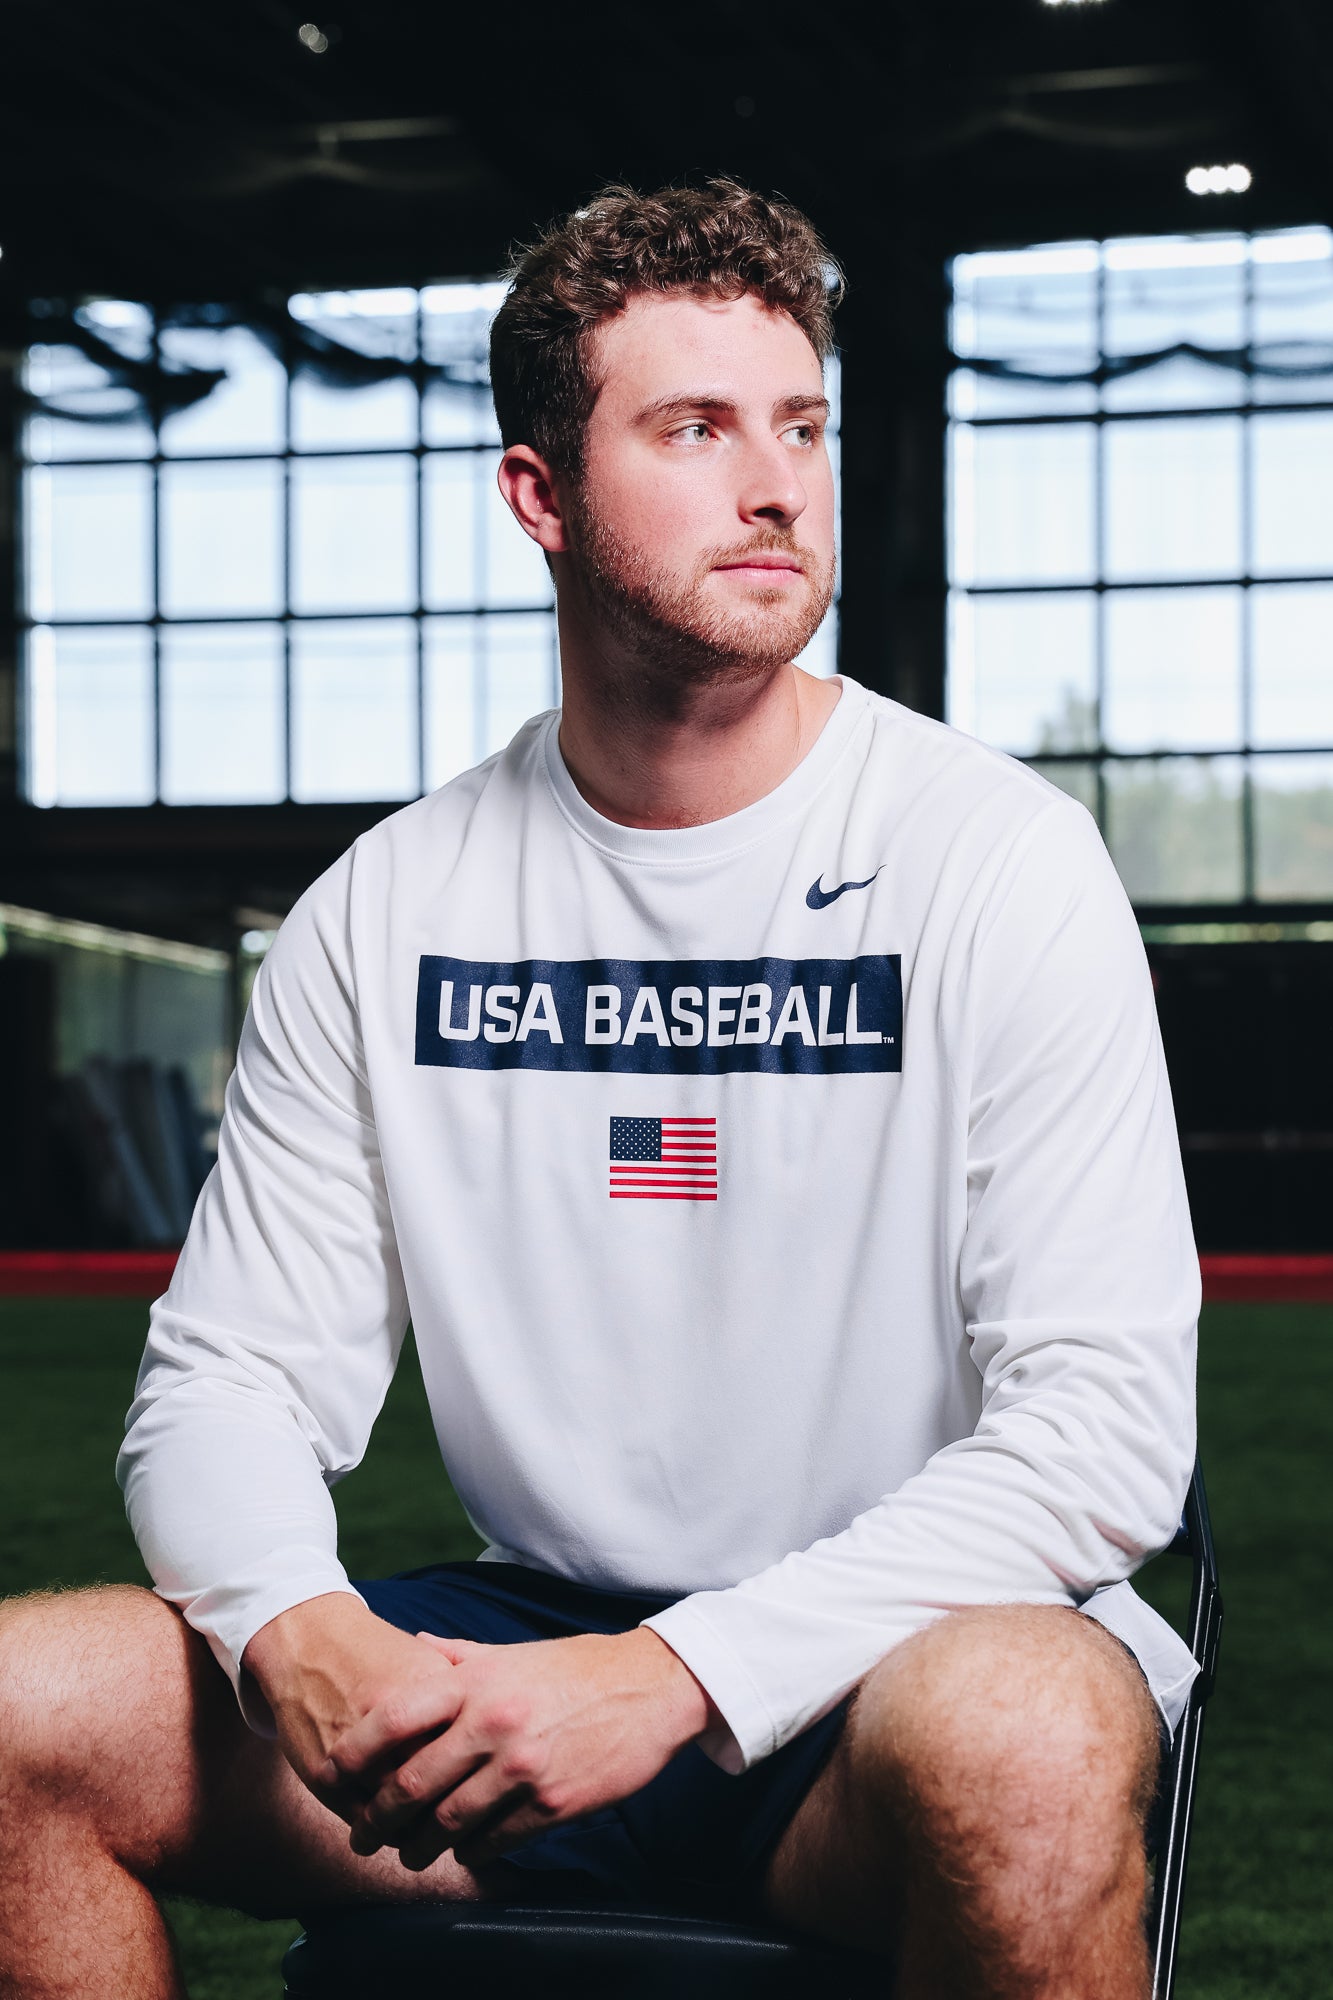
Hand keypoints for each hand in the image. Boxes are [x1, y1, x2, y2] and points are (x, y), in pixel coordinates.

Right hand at [241, 1593, 456, 1818]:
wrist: (310, 1638)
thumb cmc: (376, 1654)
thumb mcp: (426, 1661)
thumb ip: (461, 1701)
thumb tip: (493, 1750)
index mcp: (433, 1694)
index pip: (467, 1759)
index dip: (474, 1787)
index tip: (474, 1797)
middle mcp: (398, 1725)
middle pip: (435, 1794)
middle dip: (445, 1820)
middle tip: (449, 1830)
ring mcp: (359, 1750)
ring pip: (396, 1816)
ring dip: (408, 1834)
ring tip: (417, 1838)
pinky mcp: (324, 1770)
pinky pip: (358, 1816)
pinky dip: (374, 1829)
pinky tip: (381, 1827)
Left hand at [320, 1625, 714, 1871]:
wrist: (649, 1688)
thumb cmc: (575, 1668)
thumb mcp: (513, 1653)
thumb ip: (459, 1655)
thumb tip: (415, 1645)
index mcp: (477, 1681)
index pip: (396, 1718)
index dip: (356, 1752)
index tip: (334, 1776)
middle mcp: (493, 1722)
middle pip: (414, 1784)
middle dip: (378, 1819)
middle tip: (363, 1836)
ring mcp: (523, 1767)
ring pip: (449, 1822)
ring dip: (420, 1845)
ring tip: (408, 1854)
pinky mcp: (553, 1802)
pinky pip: (494, 1840)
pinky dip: (470, 1851)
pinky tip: (464, 1851)